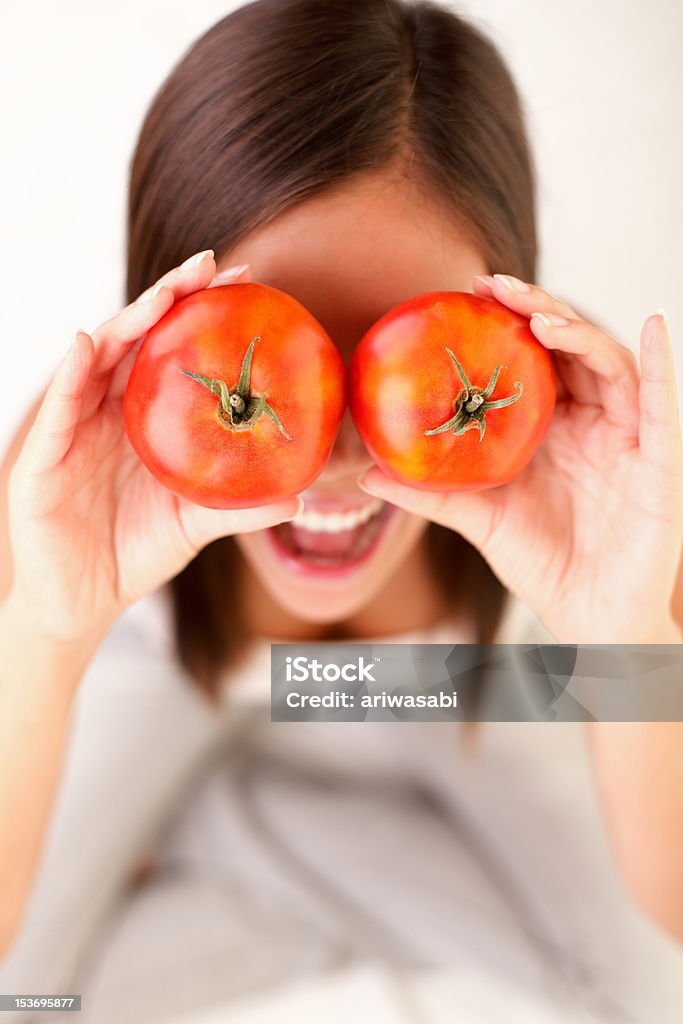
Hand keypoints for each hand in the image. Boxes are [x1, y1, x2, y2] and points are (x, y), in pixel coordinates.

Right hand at [6, 253, 300, 645]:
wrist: (86, 599)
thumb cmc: (138, 552)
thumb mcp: (197, 524)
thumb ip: (241, 508)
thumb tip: (302, 497)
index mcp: (142, 419)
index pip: (172, 351)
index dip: (202, 314)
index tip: (246, 282)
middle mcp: (107, 411)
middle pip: (137, 339)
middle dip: (172, 296)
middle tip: (213, 264)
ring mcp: (74, 429)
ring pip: (98, 359)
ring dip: (129, 319)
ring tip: (167, 289)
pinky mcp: (43, 457)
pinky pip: (59, 409)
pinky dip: (72, 374)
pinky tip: (89, 344)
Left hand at [360, 274, 682, 642]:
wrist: (588, 615)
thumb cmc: (542, 565)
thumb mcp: (480, 519)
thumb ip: (430, 494)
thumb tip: (365, 475)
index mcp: (551, 430)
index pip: (534, 361)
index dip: (509, 323)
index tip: (470, 293)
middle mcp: (590, 423)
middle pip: (570, 349)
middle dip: (537, 310)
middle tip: (495, 287)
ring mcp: (626, 438)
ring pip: (610, 365)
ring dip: (578, 332)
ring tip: (539, 317)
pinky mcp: (658, 461)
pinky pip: (663, 403)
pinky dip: (661, 361)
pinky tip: (653, 326)